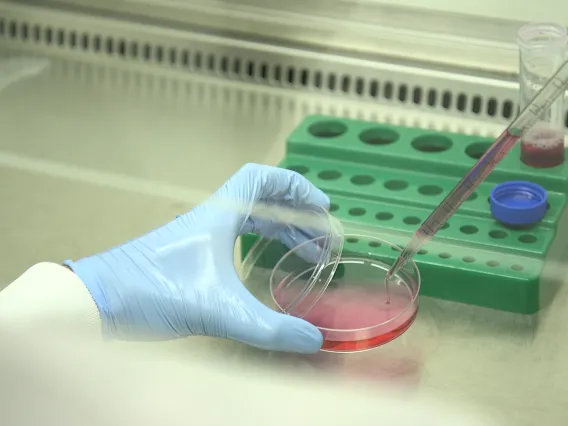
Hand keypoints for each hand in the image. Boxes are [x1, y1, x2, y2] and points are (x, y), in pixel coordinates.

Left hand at [65, 164, 330, 353]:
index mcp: (220, 215)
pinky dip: (260, 247)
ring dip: (281, 232)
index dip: (297, 186)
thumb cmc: (151, 291)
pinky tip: (268, 269)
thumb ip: (268, 328)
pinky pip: (237, 239)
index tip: (322, 207)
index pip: (262, 177)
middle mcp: (211, 219)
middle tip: (322, 242)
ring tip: (307, 257)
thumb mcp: (218, 310)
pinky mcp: (191, 256)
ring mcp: (200, 237)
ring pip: (251, 221)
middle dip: (298, 217)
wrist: (98, 301)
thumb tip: (314, 340)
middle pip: (264, 200)